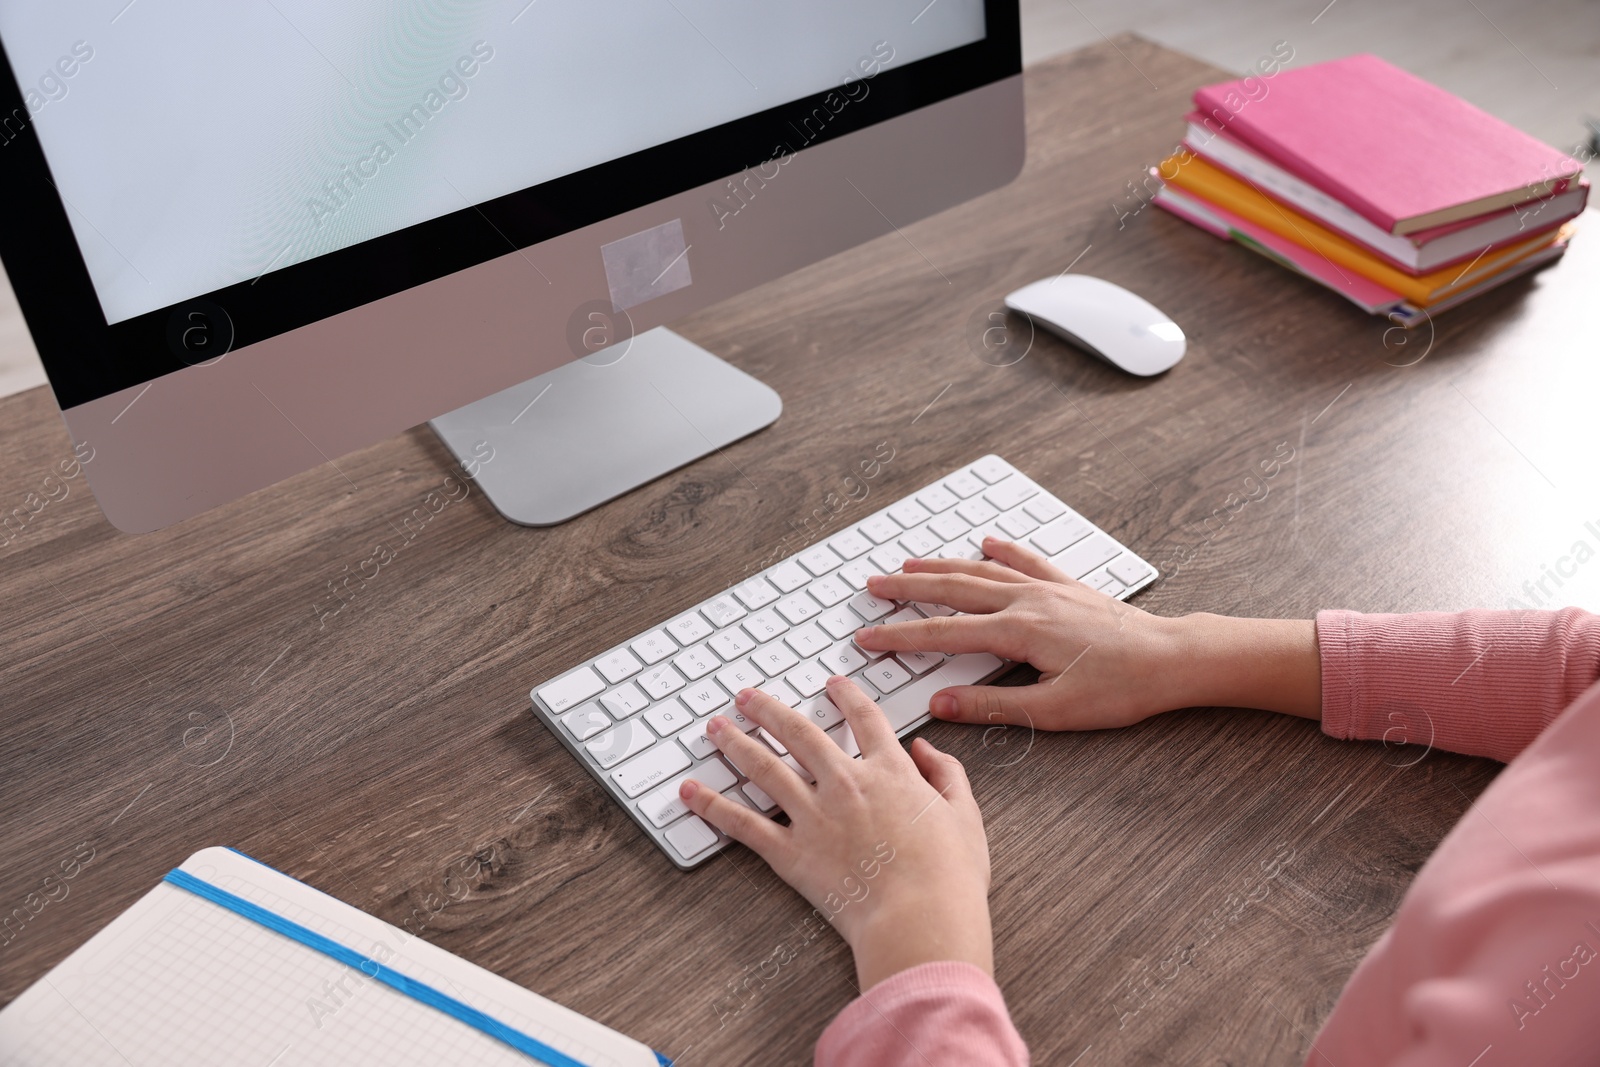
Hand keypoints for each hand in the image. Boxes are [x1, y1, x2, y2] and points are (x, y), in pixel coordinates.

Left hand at [678, 677, 992, 990]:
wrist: (921, 918)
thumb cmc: (950, 877)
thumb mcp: (966, 816)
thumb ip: (947, 775)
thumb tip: (927, 749)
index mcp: (891, 772)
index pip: (864, 719)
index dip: (846, 697)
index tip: (831, 685)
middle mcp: (846, 783)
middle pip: (800, 732)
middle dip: (769, 709)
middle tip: (747, 695)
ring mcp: (814, 816)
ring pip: (765, 767)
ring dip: (736, 742)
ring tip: (716, 727)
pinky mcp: (792, 853)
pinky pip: (744, 825)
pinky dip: (714, 806)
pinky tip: (691, 792)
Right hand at [854, 536, 1320, 728]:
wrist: (1174, 658)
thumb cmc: (1121, 688)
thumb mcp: (1054, 710)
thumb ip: (992, 706)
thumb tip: (941, 705)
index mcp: (1017, 631)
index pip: (942, 634)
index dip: (900, 636)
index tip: (867, 637)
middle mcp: (1027, 601)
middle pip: (953, 589)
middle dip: (908, 589)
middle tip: (873, 586)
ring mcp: (1049, 588)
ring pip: (982, 571)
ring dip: (942, 566)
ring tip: (910, 564)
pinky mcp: (1070, 587)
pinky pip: (1027, 561)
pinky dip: (1003, 551)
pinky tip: (988, 543)